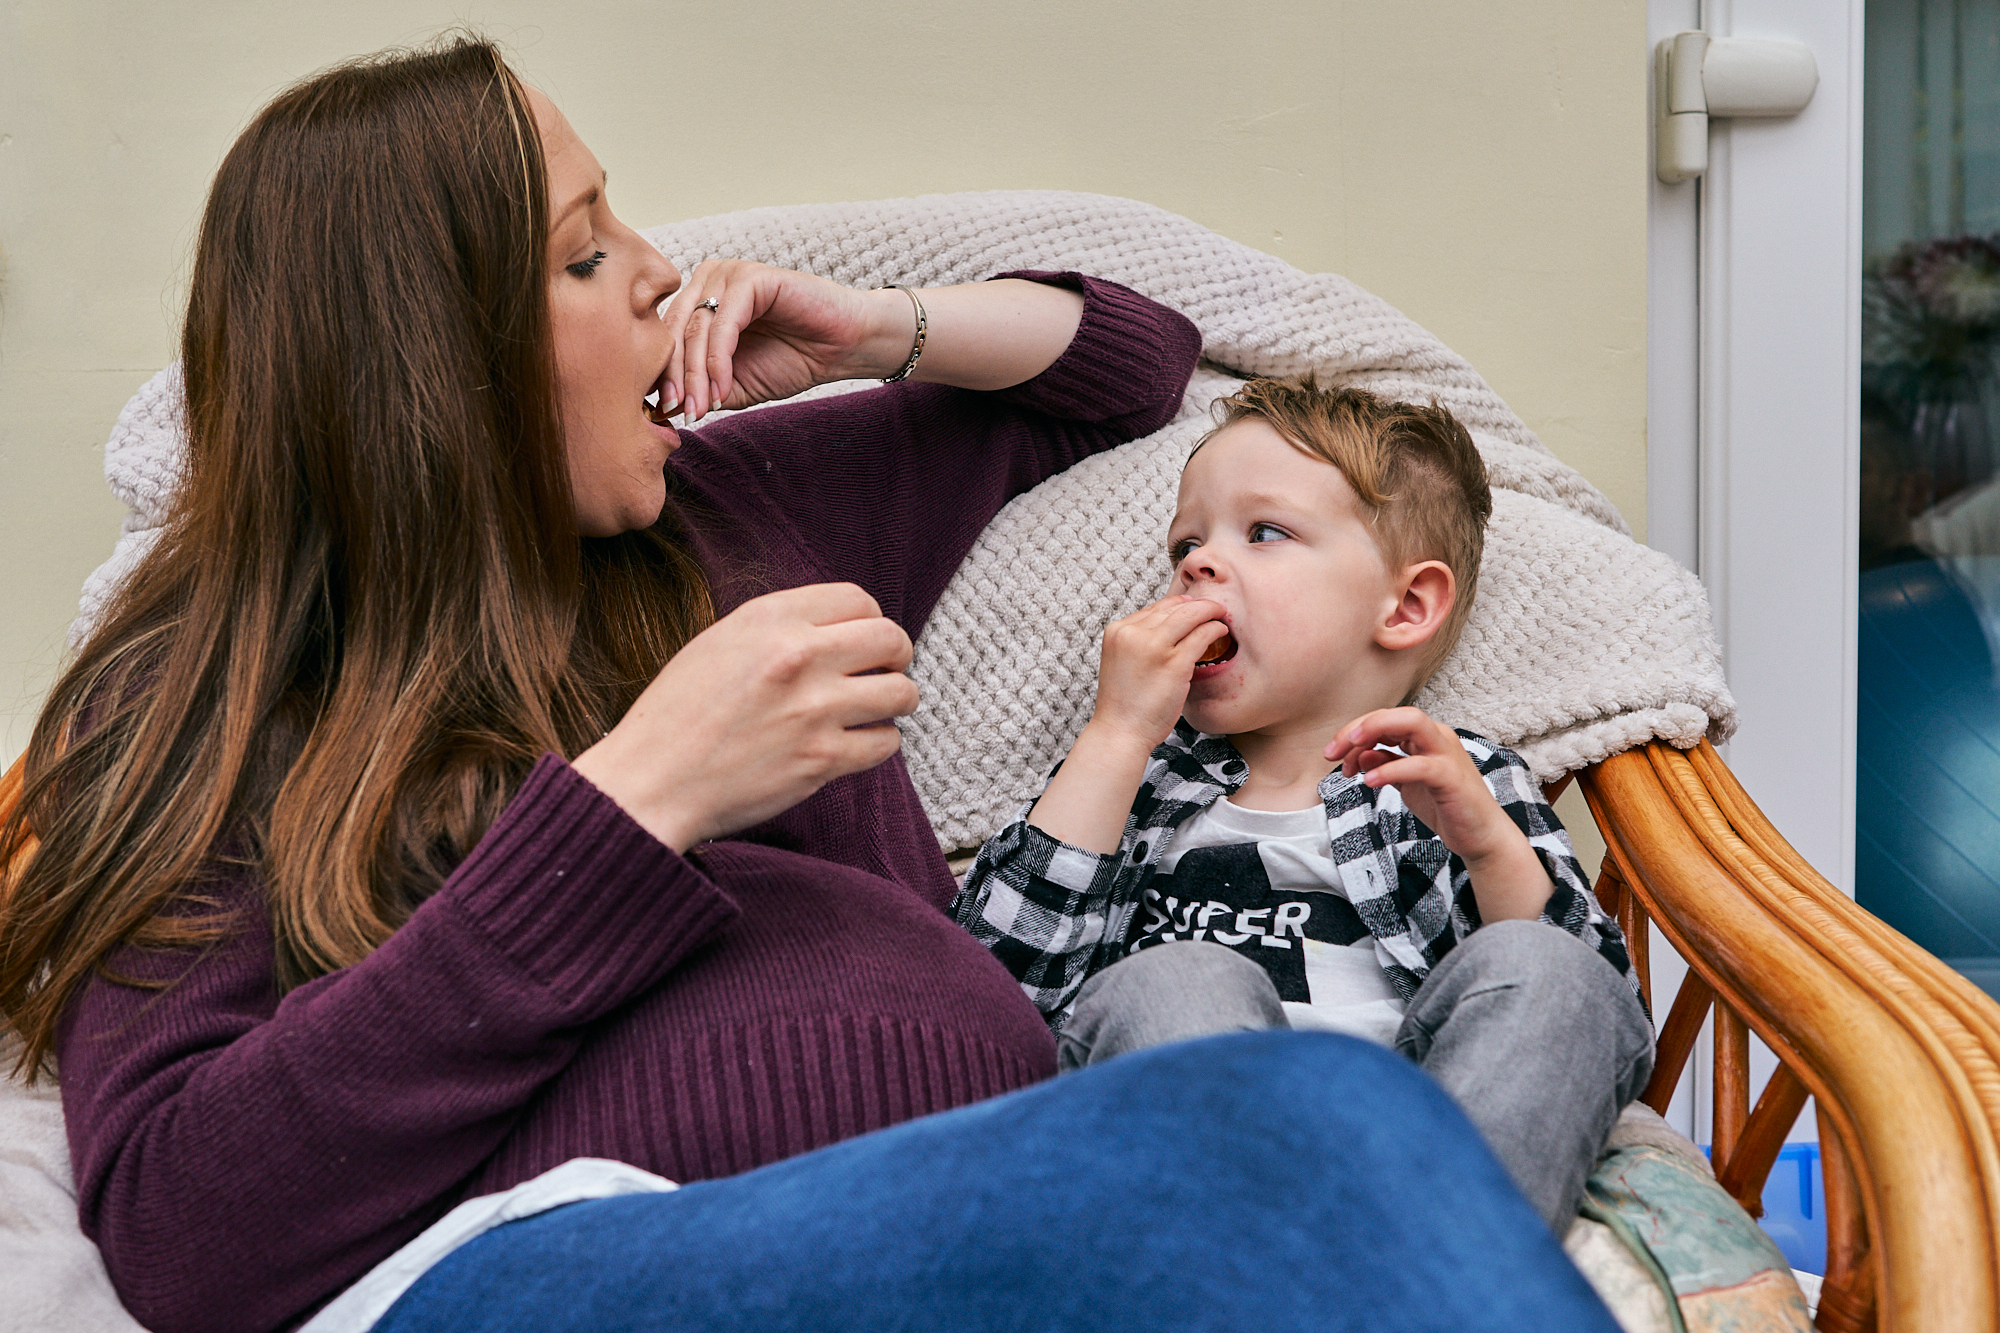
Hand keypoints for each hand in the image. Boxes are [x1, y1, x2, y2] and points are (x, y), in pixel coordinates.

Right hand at [573, 583, 917, 851]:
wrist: (651, 781)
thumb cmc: (678, 715)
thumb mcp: (720, 642)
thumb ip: (780, 628)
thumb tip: (838, 629)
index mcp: (770, 619)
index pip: (859, 599)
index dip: (870, 620)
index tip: (864, 640)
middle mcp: (798, 656)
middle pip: (891, 639)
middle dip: (896, 655)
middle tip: (885, 671)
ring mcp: (814, 709)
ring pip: (901, 692)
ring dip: (896, 699)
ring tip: (877, 708)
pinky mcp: (822, 759)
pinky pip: (885, 743)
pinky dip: (878, 743)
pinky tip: (857, 743)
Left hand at [661, 261, 913, 421]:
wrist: (843, 348)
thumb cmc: (793, 359)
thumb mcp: (736, 384)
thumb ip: (703, 389)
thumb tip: (664, 407)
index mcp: (699, 301)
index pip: (667, 338)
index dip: (664, 376)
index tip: (667, 412)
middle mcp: (708, 281)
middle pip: (676, 331)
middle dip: (677, 377)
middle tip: (683, 411)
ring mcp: (728, 275)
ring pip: (696, 327)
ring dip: (696, 373)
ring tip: (703, 406)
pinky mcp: (751, 277)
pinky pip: (724, 321)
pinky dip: (719, 357)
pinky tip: (723, 386)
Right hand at [1019, 596, 1224, 854]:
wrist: (1120, 733)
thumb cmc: (1125, 704)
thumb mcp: (1124, 662)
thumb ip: (1141, 643)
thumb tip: (1171, 628)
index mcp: (1117, 631)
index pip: (1154, 607)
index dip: (1178, 605)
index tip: (1194, 607)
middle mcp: (1133, 633)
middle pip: (1173, 607)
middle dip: (1198, 604)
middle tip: (1215, 607)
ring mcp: (1153, 646)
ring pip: (1190, 615)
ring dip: (1210, 611)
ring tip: (1221, 615)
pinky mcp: (1173, 663)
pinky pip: (1201, 636)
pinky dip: (1214, 629)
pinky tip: (1221, 632)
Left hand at [1325, 708, 1521, 864]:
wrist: (1480, 836)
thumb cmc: (1444, 806)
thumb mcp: (1405, 783)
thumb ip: (1385, 765)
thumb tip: (1359, 755)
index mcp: (1425, 737)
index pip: (1385, 719)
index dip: (1354, 731)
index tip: (1332, 753)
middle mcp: (1438, 737)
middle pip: (1395, 714)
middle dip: (1359, 727)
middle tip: (1332, 752)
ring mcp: (1447, 754)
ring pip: (1412, 723)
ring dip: (1374, 733)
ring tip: (1348, 758)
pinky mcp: (1452, 778)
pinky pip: (1419, 765)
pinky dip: (1391, 770)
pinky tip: (1369, 782)